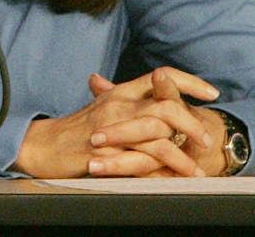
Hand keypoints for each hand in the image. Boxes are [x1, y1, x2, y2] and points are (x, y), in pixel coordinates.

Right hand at [14, 66, 217, 177]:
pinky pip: (145, 161)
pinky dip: (166, 171)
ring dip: (183, 155)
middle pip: (167, 106)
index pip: (161, 76)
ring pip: (160, 136)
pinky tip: (177, 178)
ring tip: (197, 168)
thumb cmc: (73, 130)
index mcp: (120, 92)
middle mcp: (118, 105)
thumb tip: (151, 90)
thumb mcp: (100, 107)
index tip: (211, 93)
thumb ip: (125, 98)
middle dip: (192, 123)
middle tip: (205, 138)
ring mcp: (114, 128)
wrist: (43, 146)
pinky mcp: (109, 153)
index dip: (189, 82)